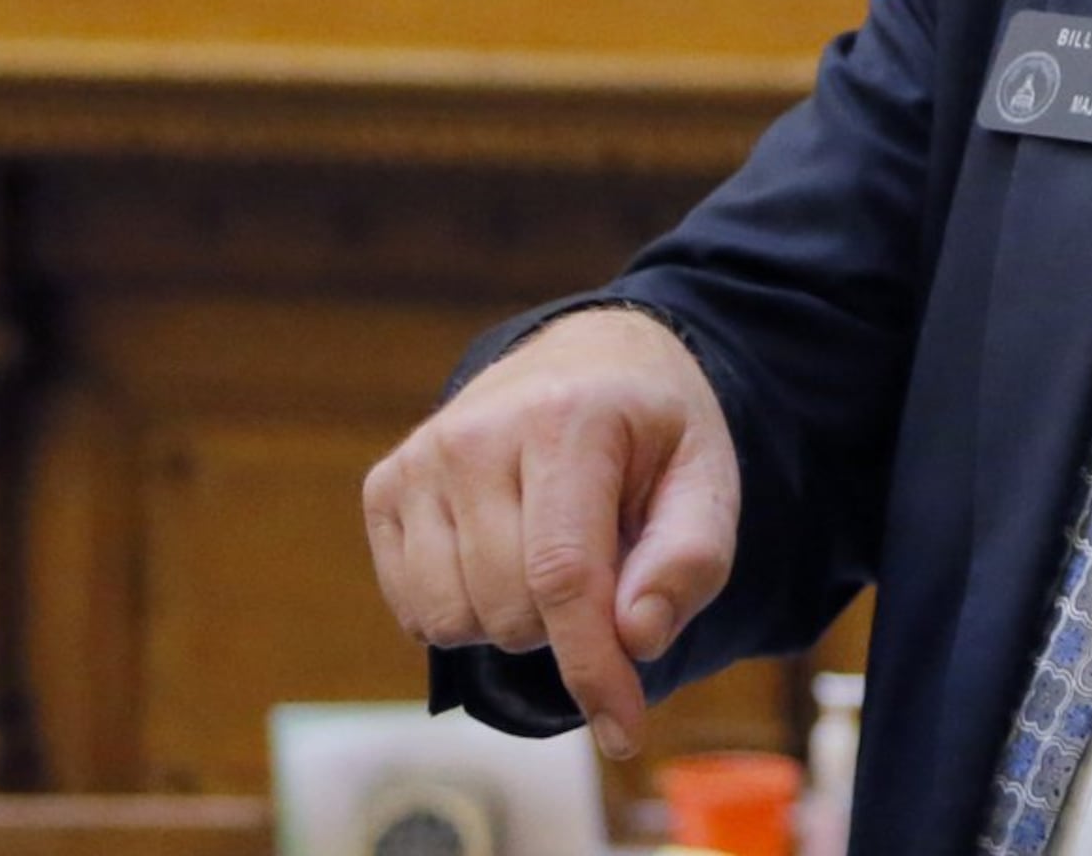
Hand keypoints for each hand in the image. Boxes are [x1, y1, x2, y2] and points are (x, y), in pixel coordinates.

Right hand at [364, 307, 740, 761]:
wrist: (587, 359)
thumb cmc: (652, 435)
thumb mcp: (706, 481)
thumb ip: (689, 560)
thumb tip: (636, 639)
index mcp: (568, 420)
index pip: (565, 576)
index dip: (593, 668)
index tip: (623, 732)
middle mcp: (477, 433)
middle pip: (508, 609)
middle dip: (565, 629)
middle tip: (602, 571)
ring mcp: (420, 458)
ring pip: (451, 619)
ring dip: (513, 622)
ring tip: (551, 559)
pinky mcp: (385, 486)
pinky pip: (414, 609)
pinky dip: (464, 612)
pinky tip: (501, 561)